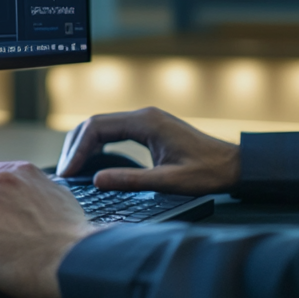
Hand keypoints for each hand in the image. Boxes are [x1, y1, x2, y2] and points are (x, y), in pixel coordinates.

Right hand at [57, 107, 240, 194]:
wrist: (234, 165)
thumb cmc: (207, 173)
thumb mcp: (168, 182)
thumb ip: (131, 180)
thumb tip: (96, 181)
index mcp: (145, 123)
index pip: (97, 127)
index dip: (77, 150)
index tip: (68, 172)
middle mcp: (144, 116)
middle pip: (95, 123)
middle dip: (75, 146)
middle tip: (64, 172)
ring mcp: (147, 120)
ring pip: (103, 125)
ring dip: (85, 144)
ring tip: (72, 168)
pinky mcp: (150, 128)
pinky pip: (115, 131)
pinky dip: (98, 143)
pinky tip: (92, 161)